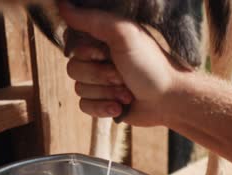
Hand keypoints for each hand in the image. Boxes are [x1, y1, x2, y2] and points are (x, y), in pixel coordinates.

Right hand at [59, 1, 188, 125]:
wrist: (169, 100)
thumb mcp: (123, 35)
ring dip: (105, 93)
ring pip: (79, 89)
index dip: (87, 53)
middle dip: (100, 76)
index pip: (73, 44)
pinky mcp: (102, 102)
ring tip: (127, 92)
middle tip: (122, 75)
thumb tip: (62, 4)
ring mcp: (100, 81)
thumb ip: (92, 19)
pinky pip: (84, 106)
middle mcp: (99, 59)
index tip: (106, 53)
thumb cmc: (150, 65)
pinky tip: (120, 106)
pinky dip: (102, 108)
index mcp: (103, 39)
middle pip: (73, 69)